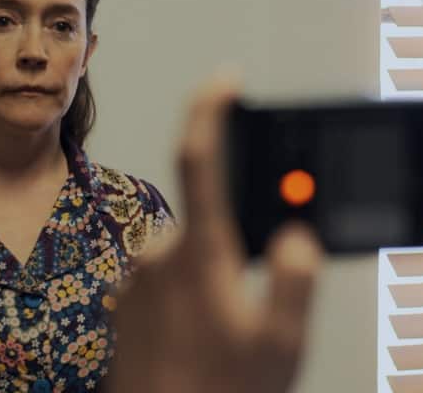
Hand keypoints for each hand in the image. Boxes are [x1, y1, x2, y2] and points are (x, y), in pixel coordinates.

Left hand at [105, 78, 322, 392]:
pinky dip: (191, 291)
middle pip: (211, 218)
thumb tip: (295, 235)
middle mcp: (160, 255)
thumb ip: (295, 282)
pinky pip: (169, 274)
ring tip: (223, 333)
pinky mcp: (127, 297)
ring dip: (215, 273)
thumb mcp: (279, 344)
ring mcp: (139, 277)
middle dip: (237, 244)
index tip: (225, 79)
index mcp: (201, 254)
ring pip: (193, 250)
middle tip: (248, 306)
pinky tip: (199, 335)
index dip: (212, 111)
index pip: (200, 160)